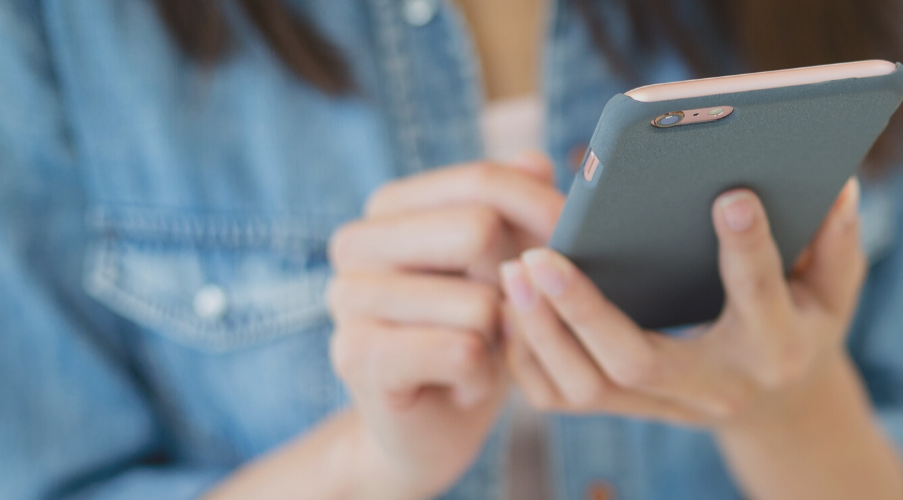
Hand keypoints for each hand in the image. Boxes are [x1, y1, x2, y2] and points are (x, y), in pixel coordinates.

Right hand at [323, 154, 562, 498]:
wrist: (431, 429)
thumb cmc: (475, 336)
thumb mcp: (507, 267)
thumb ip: (519, 209)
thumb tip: (536, 161)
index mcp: (389, 208)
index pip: (482, 181)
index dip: (539, 216)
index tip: (554, 252)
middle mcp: (355, 242)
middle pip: (479, 229)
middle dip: (516, 281)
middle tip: (502, 317)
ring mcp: (348, 298)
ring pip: (479, 300)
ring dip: (500, 339)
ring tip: (476, 353)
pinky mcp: (357, 355)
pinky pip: (464, 350)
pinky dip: (483, 375)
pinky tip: (463, 383)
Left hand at [498, 178, 865, 427]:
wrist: (780, 407)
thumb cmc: (803, 323)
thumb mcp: (835, 287)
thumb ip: (837, 240)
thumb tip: (837, 185)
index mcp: (775, 346)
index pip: (759, 296)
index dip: (748, 248)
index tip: (729, 194)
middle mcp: (717, 386)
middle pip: (638, 360)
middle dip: (585, 309)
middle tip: (541, 255)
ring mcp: (668, 406)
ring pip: (588, 388)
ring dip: (542, 332)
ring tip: (513, 271)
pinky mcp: (630, 409)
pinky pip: (562, 397)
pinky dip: (528, 355)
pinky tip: (511, 305)